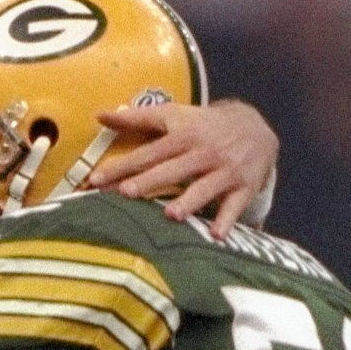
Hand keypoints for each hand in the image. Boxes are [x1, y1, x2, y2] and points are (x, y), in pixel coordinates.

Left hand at [92, 100, 278, 233]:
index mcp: (183, 136)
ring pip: (205, 187)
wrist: (254, 126)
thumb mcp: (174, 115)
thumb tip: (100, 115)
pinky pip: (235, 206)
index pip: (148, 152)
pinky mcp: (243, 187)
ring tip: (171, 215)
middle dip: (150, 181)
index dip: (122, 165)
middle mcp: (203, 152)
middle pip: (173, 168)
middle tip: (126, 193)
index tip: (96, 180)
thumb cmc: (203, 125)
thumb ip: (136, 118)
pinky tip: (215, 235)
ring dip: (189, 201)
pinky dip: (227, 220)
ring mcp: (224, 170)